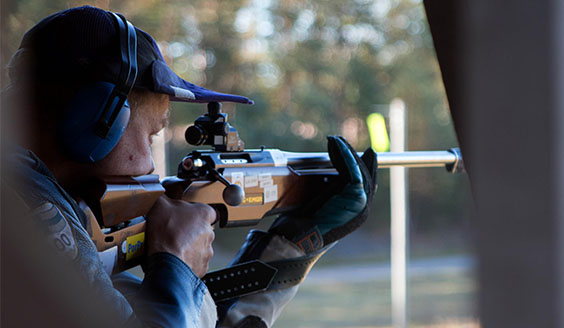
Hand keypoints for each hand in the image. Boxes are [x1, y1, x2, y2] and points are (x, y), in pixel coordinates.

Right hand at [145, 195, 215, 276]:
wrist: (167, 263)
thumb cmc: (166, 235)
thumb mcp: (159, 205)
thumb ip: (164, 198)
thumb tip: (161, 196)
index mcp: (203, 214)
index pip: (204, 209)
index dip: (192, 212)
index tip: (182, 215)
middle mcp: (209, 232)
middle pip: (200, 228)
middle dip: (188, 230)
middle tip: (172, 232)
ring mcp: (207, 250)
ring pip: (198, 246)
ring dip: (188, 246)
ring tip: (171, 246)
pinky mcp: (202, 266)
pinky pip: (195, 261)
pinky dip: (186, 260)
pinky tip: (174, 257)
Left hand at [269, 136, 376, 251]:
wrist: (299, 240)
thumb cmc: (301, 227)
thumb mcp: (316, 205)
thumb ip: (327, 191)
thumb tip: (326, 172)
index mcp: (353, 212)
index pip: (362, 183)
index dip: (358, 166)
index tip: (351, 152)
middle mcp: (361, 209)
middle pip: (363, 175)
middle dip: (353, 156)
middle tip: (341, 142)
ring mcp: (361, 205)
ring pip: (359, 170)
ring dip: (347, 152)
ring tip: (335, 141)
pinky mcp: (356, 198)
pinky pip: (354, 171)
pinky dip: (346, 156)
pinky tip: (338, 146)